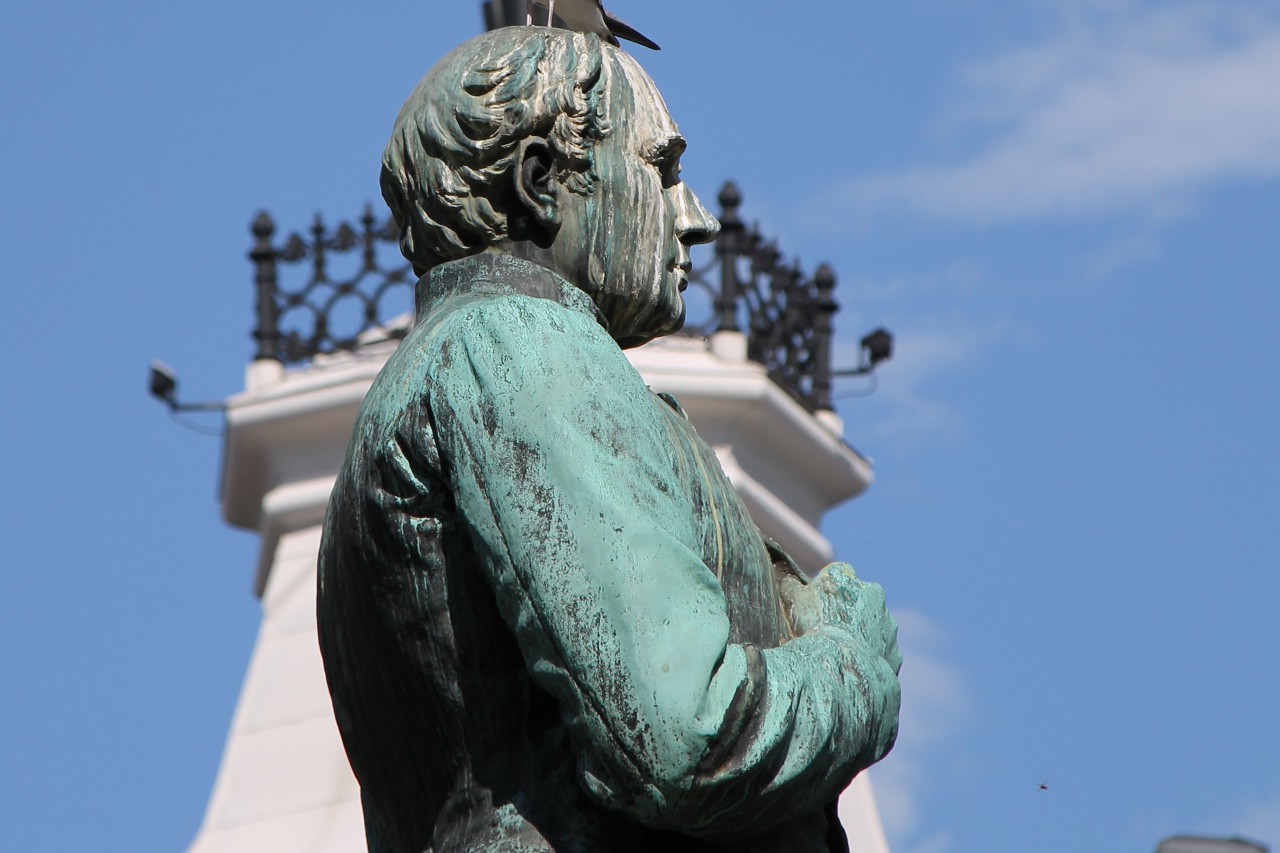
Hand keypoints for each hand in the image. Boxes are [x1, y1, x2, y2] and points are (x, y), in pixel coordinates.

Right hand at [780, 563, 901, 673]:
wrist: (843, 663)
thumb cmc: (813, 627)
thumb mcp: (793, 600)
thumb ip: (789, 585)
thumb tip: (784, 575)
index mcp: (845, 575)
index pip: (834, 577)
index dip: (823, 592)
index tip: (814, 608)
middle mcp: (872, 592)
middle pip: (857, 598)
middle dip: (845, 610)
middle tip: (827, 629)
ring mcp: (887, 621)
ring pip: (872, 624)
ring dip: (860, 633)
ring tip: (841, 652)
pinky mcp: (894, 648)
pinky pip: (880, 651)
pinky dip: (870, 657)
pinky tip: (854, 667)